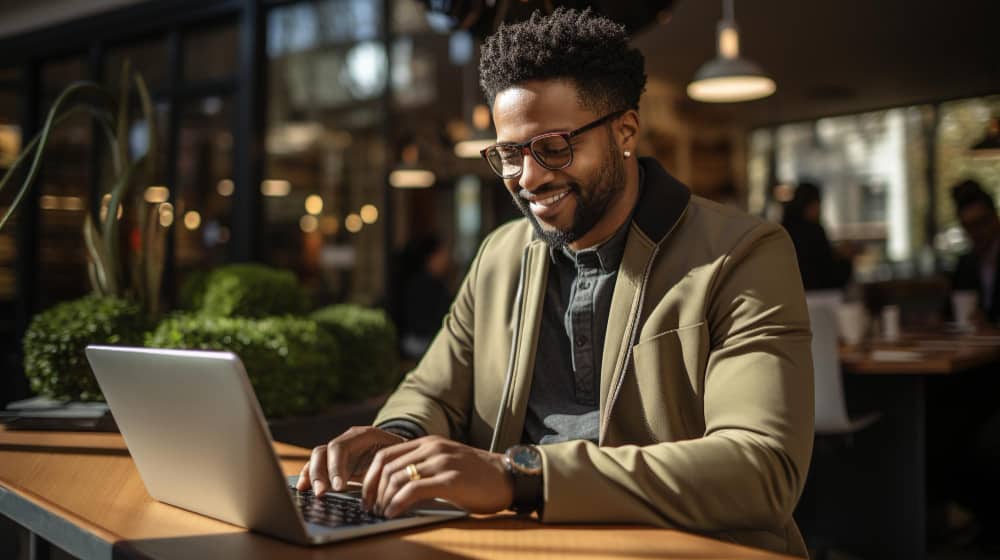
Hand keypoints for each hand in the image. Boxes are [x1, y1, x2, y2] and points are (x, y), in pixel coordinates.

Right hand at [296, 426, 404, 494]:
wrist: (401, 453)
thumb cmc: (401, 456)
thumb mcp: (398, 458)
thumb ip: (388, 466)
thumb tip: (383, 484)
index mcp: (363, 435)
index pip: (340, 448)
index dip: (336, 467)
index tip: (339, 487)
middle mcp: (347, 440)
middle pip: (324, 452)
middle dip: (320, 474)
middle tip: (322, 493)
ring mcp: (339, 451)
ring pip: (317, 458)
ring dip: (312, 476)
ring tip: (314, 494)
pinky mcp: (334, 463)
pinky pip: (316, 466)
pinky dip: (308, 476)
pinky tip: (303, 488)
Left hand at [361, 435, 513, 517]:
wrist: (508, 477)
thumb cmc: (477, 476)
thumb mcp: (445, 463)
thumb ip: (422, 467)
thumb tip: (391, 487)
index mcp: (428, 442)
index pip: (385, 454)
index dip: (370, 477)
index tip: (365, 496)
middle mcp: (433, 448)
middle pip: (387, 467)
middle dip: (373, 491)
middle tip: (370, 509)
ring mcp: (442, 462)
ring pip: (397, 477)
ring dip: (384, 499)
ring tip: (381, 514)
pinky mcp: (451, 479)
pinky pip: (414, 489)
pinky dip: (398, 502)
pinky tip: (393, 513)